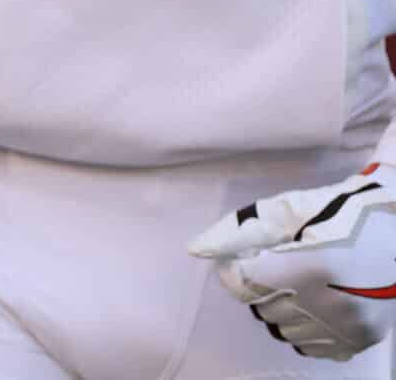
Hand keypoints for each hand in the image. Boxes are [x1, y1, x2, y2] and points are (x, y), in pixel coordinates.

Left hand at [191, 170, 395, 360]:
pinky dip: (307, 328)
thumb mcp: (286, 210)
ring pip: (284, 330)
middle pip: (261, 307)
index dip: (236, 267)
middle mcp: (328, 305)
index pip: (241, 284)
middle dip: (261, 285)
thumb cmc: (340, 211)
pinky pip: (312, 347)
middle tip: (282, 262)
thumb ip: (238, 231)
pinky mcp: (361, 339)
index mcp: (307, 268)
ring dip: (283, 308)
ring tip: (303, 282)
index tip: (249, 255)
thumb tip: (197, 250)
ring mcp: (347, 327)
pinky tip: (318, 303)